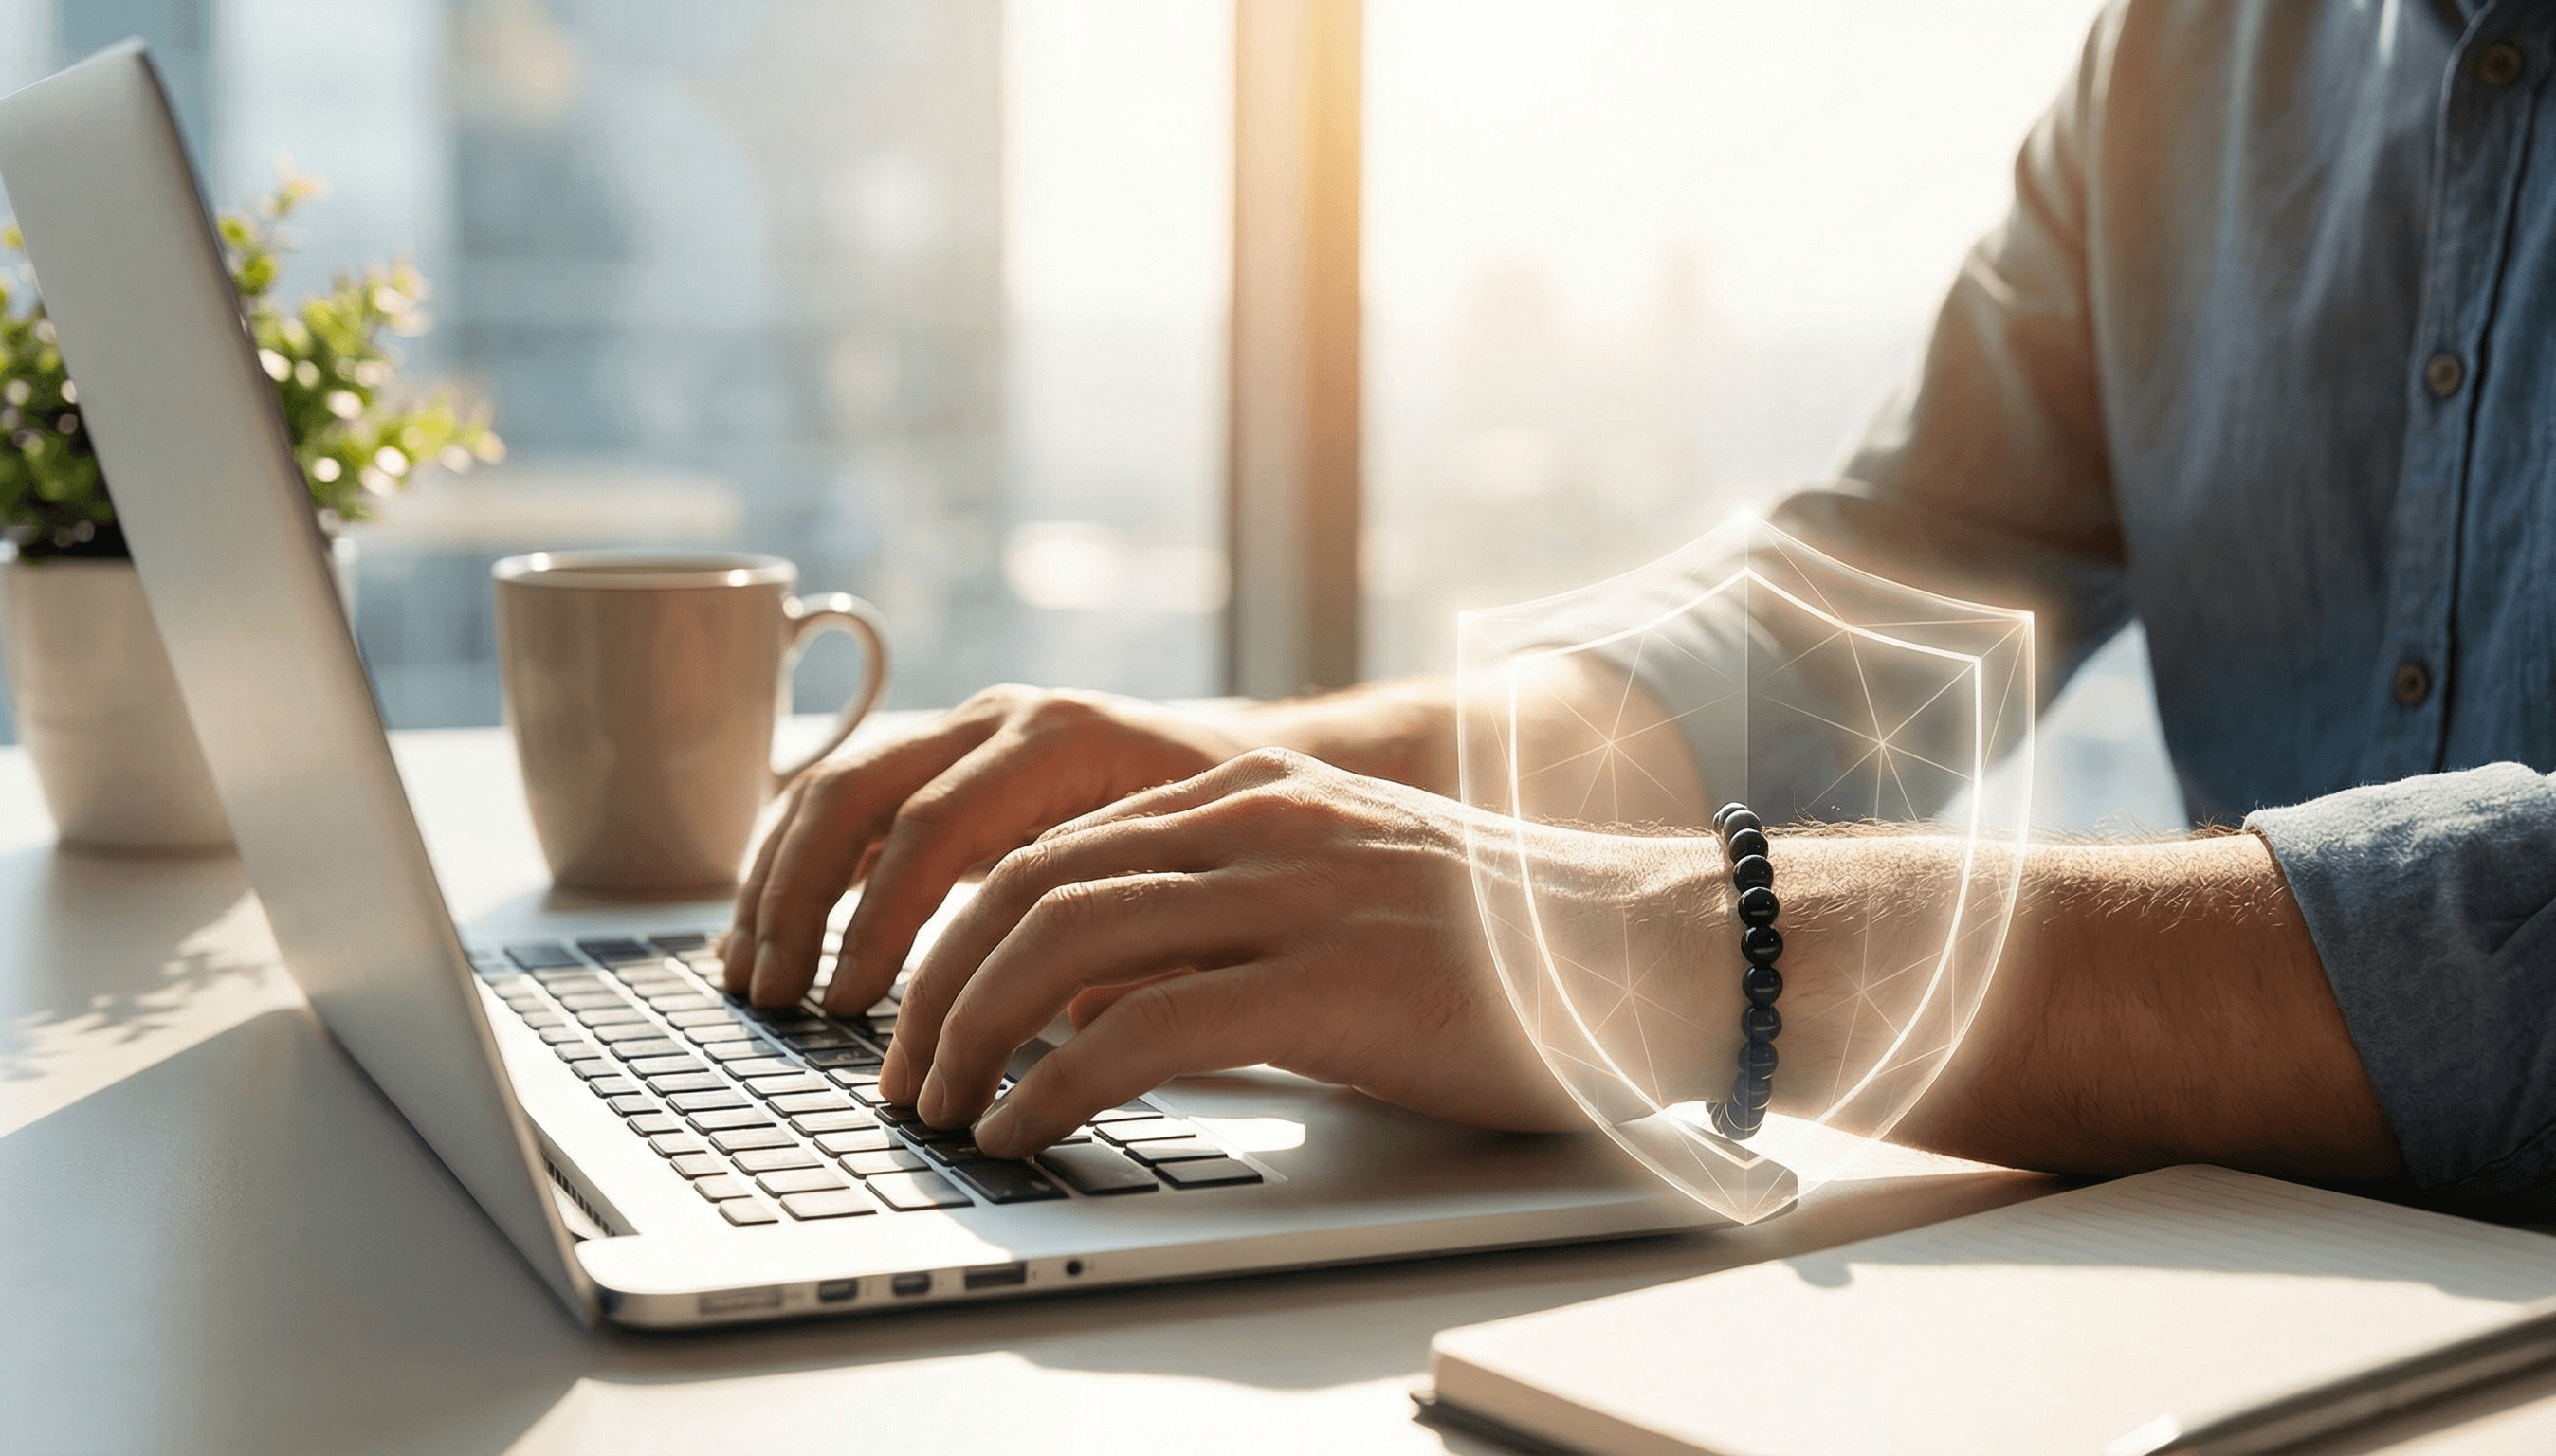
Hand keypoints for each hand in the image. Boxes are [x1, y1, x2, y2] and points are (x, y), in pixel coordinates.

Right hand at [720, 686, 1251, 1009]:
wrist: (1265, 766)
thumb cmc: (1244, 837)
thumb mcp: (1198, 881)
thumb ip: (1128, 936)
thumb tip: (1068, 1029)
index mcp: (1062, 740)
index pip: (935, 826)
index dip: (882, 922)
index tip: (850, 1006)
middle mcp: (1004, 720)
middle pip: (859, 792)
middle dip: (802, 900)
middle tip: (775, 996)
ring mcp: (969, 733)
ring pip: (836, 790)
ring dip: (781, 885)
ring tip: (752, 977)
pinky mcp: (950, 765)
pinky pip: (850, 803)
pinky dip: (800, 869)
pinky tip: (771, 939)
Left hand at [879, 748, 1736, 1157]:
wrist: (1652, 949)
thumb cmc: (1500, 950)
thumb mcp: (1339, 896)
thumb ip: (1225, 918)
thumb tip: (1097, 1004)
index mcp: (1253, 797)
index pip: (1051, 845)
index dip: (957, 932)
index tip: (920, 1012)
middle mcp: (1257, 824)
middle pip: (1028, 887)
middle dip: (936, 988)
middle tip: (903, 1076)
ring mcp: (1293, 895)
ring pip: (1062, 941)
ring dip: (972, 1036)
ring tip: (941, 1111)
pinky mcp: (1330, 982)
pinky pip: (1145, 1027)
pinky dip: (1056, 1085)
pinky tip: (1024, 1127)